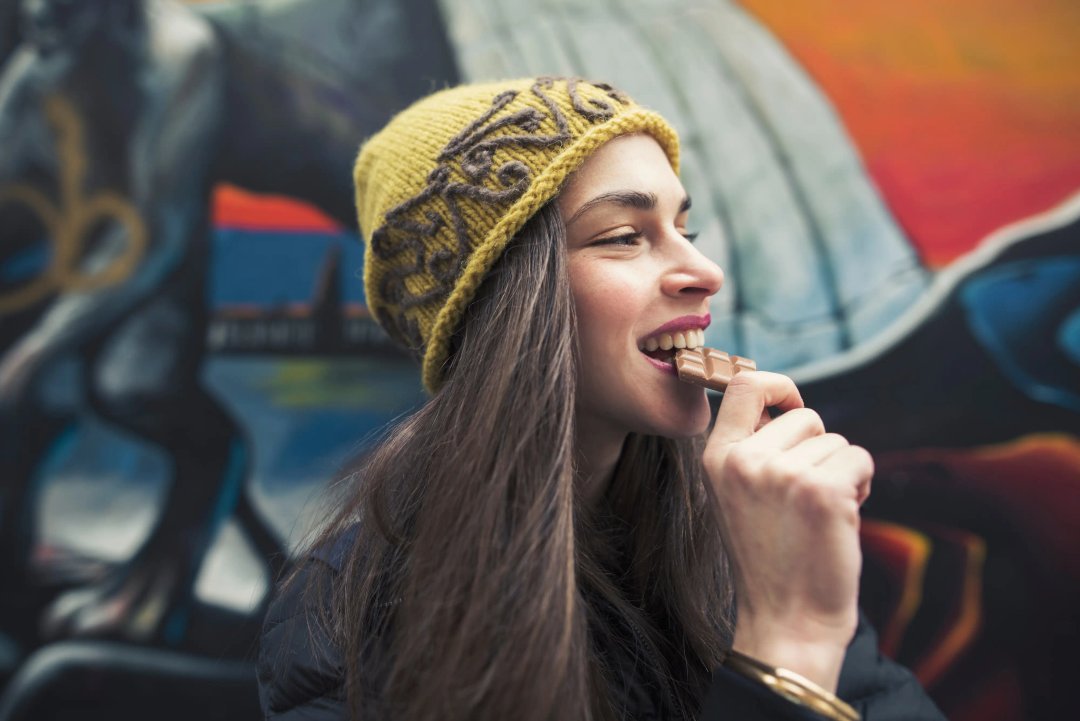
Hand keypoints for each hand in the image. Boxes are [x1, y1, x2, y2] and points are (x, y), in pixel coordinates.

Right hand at [703, 371, 872, 690]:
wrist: (786, 620)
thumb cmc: (772, 558)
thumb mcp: (740, 495)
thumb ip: (755, 449)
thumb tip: (789, 405)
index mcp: (717, 458)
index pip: (743, 384)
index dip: (778, 386)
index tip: (793, 407)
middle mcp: (744, 461)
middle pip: (804, 415)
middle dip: (819, 447)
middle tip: (807, 494)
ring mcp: (782, 475)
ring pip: (836, 441)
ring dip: (841, 472)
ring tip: (819, 515)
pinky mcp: (822, 492)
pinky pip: (860, 459)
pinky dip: (863, 486)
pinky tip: (841, 520)